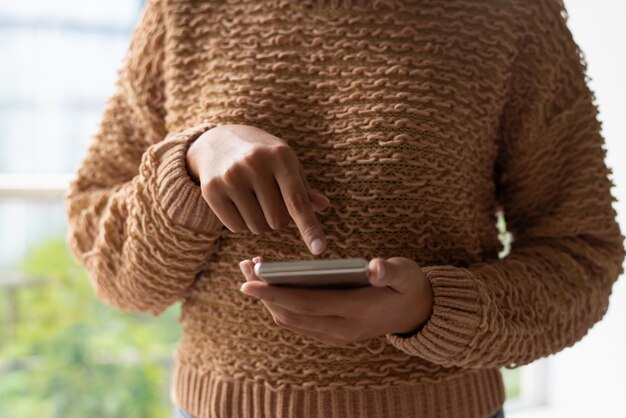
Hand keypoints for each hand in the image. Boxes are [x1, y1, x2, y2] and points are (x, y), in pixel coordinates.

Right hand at [186, 124, 330, 253]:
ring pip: (257, 227)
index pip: (297, 201)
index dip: (310, 227)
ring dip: (261, 222)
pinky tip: (237, 201)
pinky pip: (236, 227)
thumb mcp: (285, 162)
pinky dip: (241, 223)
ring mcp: (231, 176)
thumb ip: (303, 188)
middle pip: (278, 220)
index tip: (320, 249)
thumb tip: (323, 206)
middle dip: (279, 219)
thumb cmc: (262, 155)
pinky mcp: (211, 190)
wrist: (218, 141)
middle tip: (270, 200)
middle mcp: (254, 164)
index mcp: (280, 156)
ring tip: (254, 200)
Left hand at [238, 256, 433, 346]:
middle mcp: (342, 329)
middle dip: (264, 292)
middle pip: (291, 314)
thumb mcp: (407, 273)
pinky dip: (280, 305)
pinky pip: (299, 322)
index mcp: (358, 310)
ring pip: (291, 320)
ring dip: (268, 299)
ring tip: (253, 270)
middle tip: (246, 265)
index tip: (250, 280)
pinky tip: (272, 284)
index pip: (308, 303)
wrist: (416, 313)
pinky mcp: (332, 334)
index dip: (276, 293)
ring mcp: (336, 335)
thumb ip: (391, 271)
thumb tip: (374, 267)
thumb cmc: (408, 285)